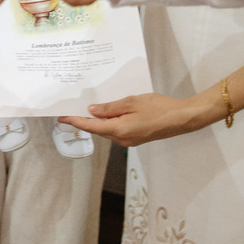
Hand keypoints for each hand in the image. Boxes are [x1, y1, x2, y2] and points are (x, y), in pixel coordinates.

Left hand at [57, 92, 214, 147]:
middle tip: (72, 109)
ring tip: (87, 108)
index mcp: (119, 130)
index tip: (61, 118)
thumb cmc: (158, 108)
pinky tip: (108, 112)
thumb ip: (110, 108)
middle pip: (98, 130)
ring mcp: (130, 140)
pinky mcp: (136, 137)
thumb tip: (92, 110)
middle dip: (85, 121)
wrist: (182, 119)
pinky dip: (110, 122)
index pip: (91, 127)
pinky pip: (117, 130)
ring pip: (108, 130)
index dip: (75, 122)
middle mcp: (122, 139)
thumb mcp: (132, 102)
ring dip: (98, 121)